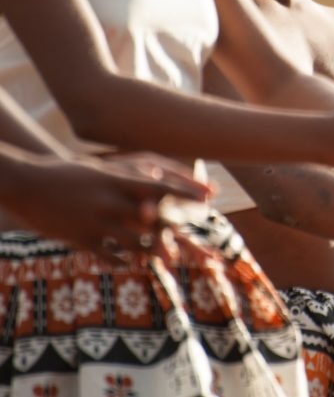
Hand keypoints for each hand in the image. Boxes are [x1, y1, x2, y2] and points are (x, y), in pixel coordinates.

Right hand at [13, 153, 209, 264]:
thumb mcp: (102, 169)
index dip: (188, 193)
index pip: (162, 187)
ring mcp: (98, 223)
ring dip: (153, 252)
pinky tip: (129, 263)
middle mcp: (112, 202)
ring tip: (165, 256)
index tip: (210, 198)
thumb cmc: (67, 172)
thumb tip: (159, 173)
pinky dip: (123, 260)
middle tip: (202, 244)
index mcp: (118, 181)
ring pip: (137, 245)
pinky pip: (112, 257)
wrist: (25, 184)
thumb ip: (129, 176)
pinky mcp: (82, 241)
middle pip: (155, 222)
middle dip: (180, 232)